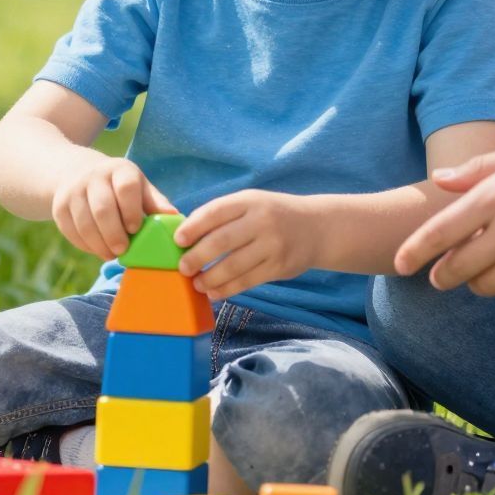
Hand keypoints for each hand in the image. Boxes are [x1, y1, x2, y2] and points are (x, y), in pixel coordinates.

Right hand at [52, 155, 174, 259]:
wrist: (77, 172)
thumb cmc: (120, 186)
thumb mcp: (139, 186)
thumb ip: (155, 202)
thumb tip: (176, 219)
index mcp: (119, 169)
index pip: (126, 188)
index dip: (131, 211)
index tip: (136, 229)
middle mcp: (94, 176)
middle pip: (103, 208)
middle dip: (114, 234)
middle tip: (123, 250)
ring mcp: (73, 191)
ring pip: (85, 223)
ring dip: (99, 244)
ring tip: (111, 254)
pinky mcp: (59, 207)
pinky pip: (71, 231)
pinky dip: (85, 245)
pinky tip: (98, 249)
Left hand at [173, 190, 317, 299]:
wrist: (317, 228)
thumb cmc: (273, 214)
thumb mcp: (252, 203)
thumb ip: (223, 215)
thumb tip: (185, 234)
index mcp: (250, 201)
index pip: (215, 212)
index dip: (193, 227)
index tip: (178, 241)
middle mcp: (262, 221)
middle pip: (221, 241)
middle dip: (197, 257)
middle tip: (183, 268)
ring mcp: (272, 245)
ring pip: (233, 266)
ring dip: (210, 278)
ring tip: (197, 283)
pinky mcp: (279, 267)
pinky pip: (247, 282)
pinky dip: (227, 290)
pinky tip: (214, 292)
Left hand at [393, 137, 494, 298]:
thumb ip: (480, 169)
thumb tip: (440, 180)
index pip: (441, 232)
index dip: (415, 251)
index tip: (398, 264)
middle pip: (458, 269)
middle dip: (443, 275)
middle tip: (440, 274)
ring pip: (488, 286)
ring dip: (480, 280)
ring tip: (487, 263)